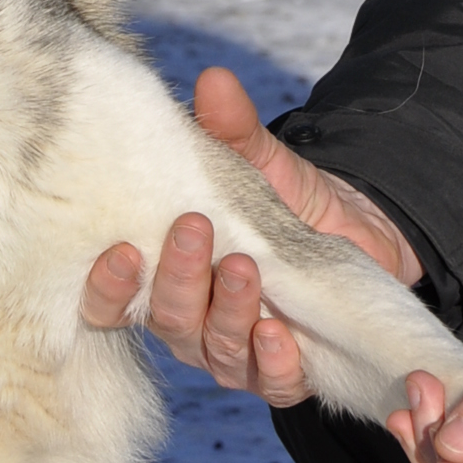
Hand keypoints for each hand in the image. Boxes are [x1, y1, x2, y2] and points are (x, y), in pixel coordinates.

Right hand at [79, 65, 420, 406]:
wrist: (354, 231)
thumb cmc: (281, 201)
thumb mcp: (257, 161)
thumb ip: (231, 129)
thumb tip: (215, 79)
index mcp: (163, 280)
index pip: (111, 301)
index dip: (108, 286)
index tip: (122, 250)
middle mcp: (190, 325)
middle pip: (169, 322)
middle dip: (178, 278)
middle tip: (194, 230)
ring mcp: (235, 355)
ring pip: (217, 352)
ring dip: (228, 312)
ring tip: (244, 268)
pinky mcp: (285, 371)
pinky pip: (273, 384)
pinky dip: (273, 363)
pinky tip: (277, 332)